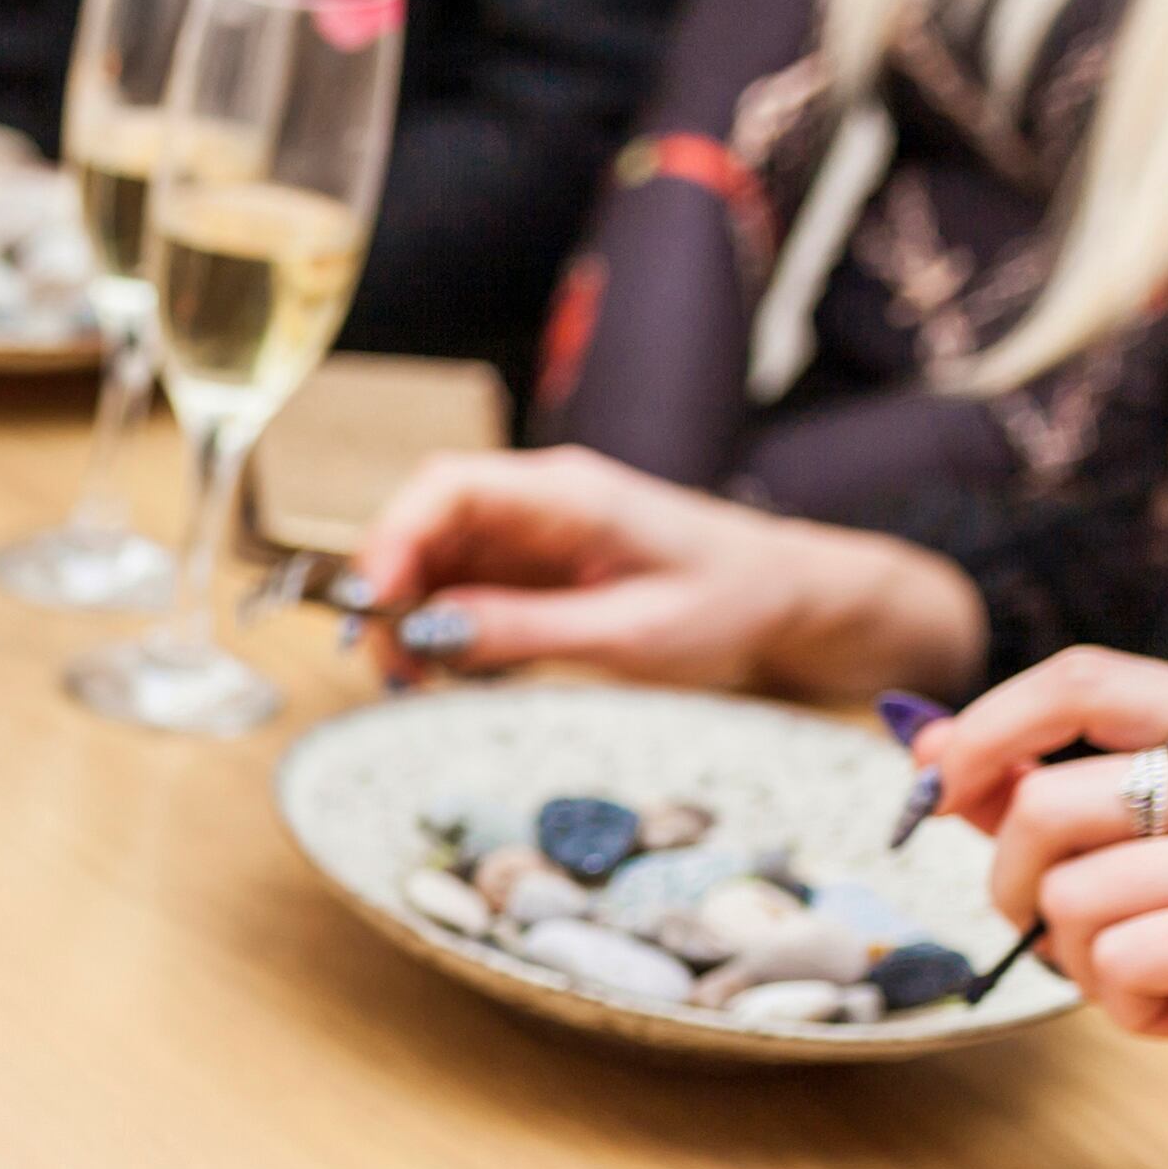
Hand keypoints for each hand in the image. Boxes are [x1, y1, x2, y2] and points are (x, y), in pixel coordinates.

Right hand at [345, 446, 982, 705]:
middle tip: (391, 666)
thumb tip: (424, 633)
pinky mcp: (534, 566)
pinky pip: (461, 587)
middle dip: (390, 591)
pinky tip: (460, 670)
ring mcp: (533, 532)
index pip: (447, 488)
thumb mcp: (629, 635)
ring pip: (433, 559)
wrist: (792, 600)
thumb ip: (523, 630)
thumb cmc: (729, 606)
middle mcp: (539, 501)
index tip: (376, 608)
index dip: (393, 541)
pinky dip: (443, 629)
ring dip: (410, 618)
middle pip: (425, 523)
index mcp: (567, 495)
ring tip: (420, 680)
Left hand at [917, 645, 1167, 1034]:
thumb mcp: (1128, 834)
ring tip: (1136, 962)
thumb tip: (927, 744)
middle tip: (1051, 920)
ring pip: (1067, 898)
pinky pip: (1116, 961)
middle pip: (1044, 807)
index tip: (938, 790)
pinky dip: (1123, 1001)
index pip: (1082, 683)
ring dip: (1075, 954)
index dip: (986, 732)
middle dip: (1015, 883)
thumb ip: (1036, 786)